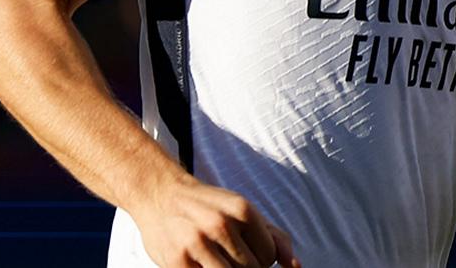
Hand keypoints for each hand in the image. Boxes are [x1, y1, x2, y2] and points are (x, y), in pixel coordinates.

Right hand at [134, 171, 299, 267]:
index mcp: (242, 209)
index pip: (269, 256)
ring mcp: (198, 242)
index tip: (245, 249)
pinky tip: (199, 262)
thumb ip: (274, 237)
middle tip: (227, 254)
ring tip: (216, 259)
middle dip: (244, 267)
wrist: (160, 194)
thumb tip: (295, 266)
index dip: (260, 259)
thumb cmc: (208, 206)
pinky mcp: (178, 261)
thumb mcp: (242, 211)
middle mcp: (221, 224)